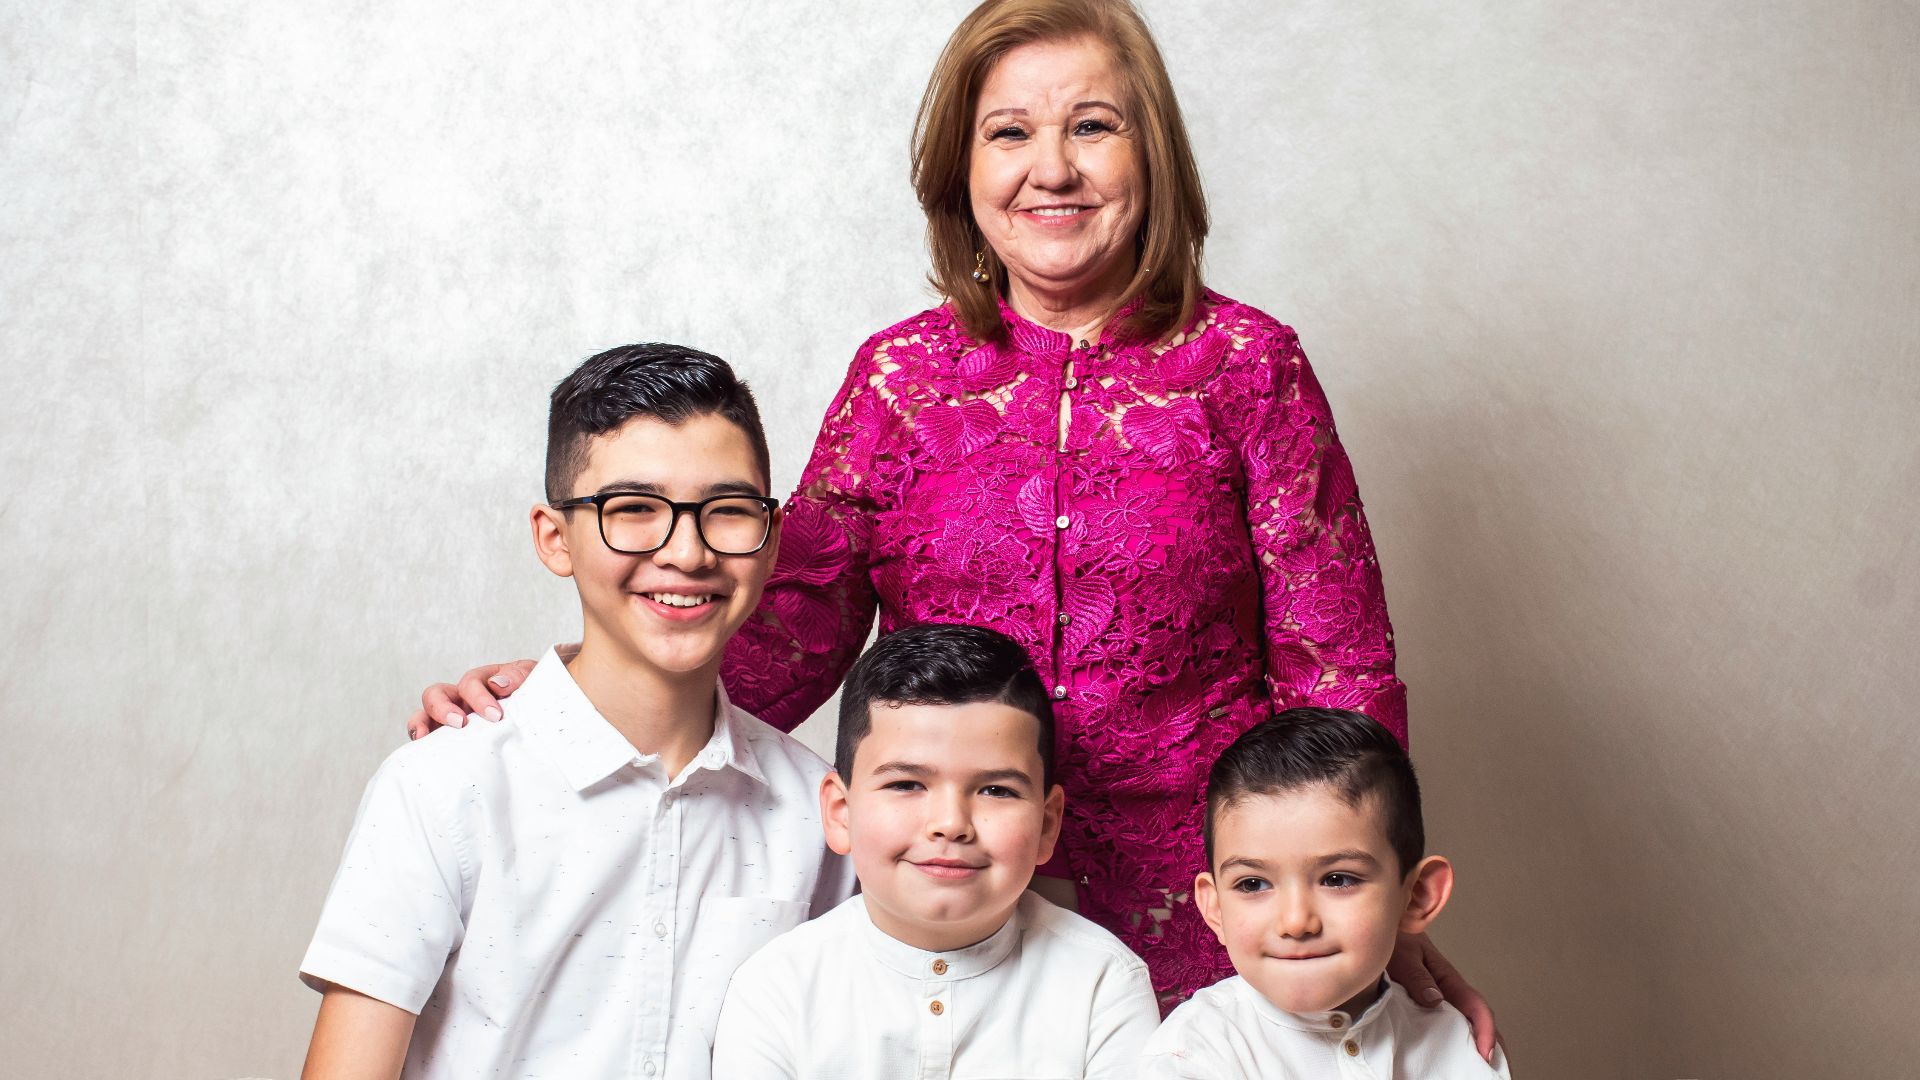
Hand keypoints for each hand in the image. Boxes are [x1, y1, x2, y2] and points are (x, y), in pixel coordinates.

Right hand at [405, 659, 536, 739]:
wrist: (543, 713)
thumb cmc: (534, 694)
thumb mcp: (532, 678)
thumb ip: (519, 676)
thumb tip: (497, 684)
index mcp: (483, 681)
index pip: (471, 682)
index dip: (479, 697)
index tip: (495, 716)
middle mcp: (462, 697)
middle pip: (438, 693)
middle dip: (444, 707)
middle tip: (460, 724)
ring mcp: (453, 716)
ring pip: (425, 713)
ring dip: (422, 722)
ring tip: (425, 737)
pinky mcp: (451, 737)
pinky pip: (429, 736)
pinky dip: (421, 741)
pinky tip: (423, 752)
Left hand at [1386, 930, 1499, 1062]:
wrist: (1380, 930)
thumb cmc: (1394, 939)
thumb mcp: (1404, 956)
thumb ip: (1418, 977)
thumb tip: (1436, 1000)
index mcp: (1448, 979)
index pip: (1476, 1007)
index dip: (1485, 1030)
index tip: (1485, 1053)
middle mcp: (1447, 991)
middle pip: (1477, 1020)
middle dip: (1490, 1044)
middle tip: (1493, 1070)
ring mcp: (1438, 997)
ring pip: (1464, 1023)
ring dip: (1473, 1044)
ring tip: (1477, 1068)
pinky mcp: (1423, 1003)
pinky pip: (1443, 1024)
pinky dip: (1453, 1040)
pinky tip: (1450, 1054)